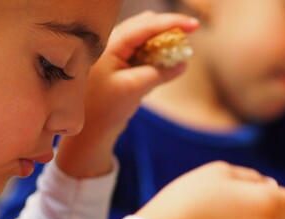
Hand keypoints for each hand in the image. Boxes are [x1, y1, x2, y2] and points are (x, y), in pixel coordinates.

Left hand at [56, 12, 199, 177]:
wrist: (89, 130)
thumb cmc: (104, 109)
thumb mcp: (134, 89)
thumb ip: (159, 73)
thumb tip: (182, 64)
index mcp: (110, 44)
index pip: (146, 26)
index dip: (172, 22)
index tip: (194, 25)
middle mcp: (112, 43)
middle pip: (147, 26)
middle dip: (169, 30)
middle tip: (187, 40)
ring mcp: (116, 53)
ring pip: (147, 38)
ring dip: (164, 44)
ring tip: (178, 55)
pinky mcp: (121, 65)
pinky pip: (144, 52)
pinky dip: (157, 55)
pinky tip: (166, 65)